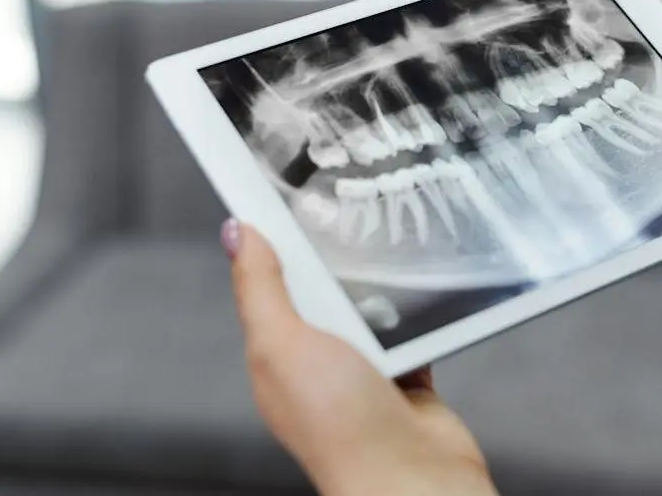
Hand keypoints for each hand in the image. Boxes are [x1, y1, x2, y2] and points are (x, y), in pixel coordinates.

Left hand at [221, 220, 498, 495]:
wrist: (412, 479)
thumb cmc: (340, 427)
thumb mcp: (283, 343)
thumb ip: (260, 288)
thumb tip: (237, 232)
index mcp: (276, 356)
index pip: (266, 285)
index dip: (271, 242)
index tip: (279, 194)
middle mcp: (318, 365)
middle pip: (322, 292)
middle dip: (334, 264)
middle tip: (346, 219)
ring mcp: (364, 374)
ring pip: (371, 310)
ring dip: (382, 293)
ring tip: (389, 262)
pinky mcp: (408, 379)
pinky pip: (414, 333)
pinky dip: (421, 321)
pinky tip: (424, 305)